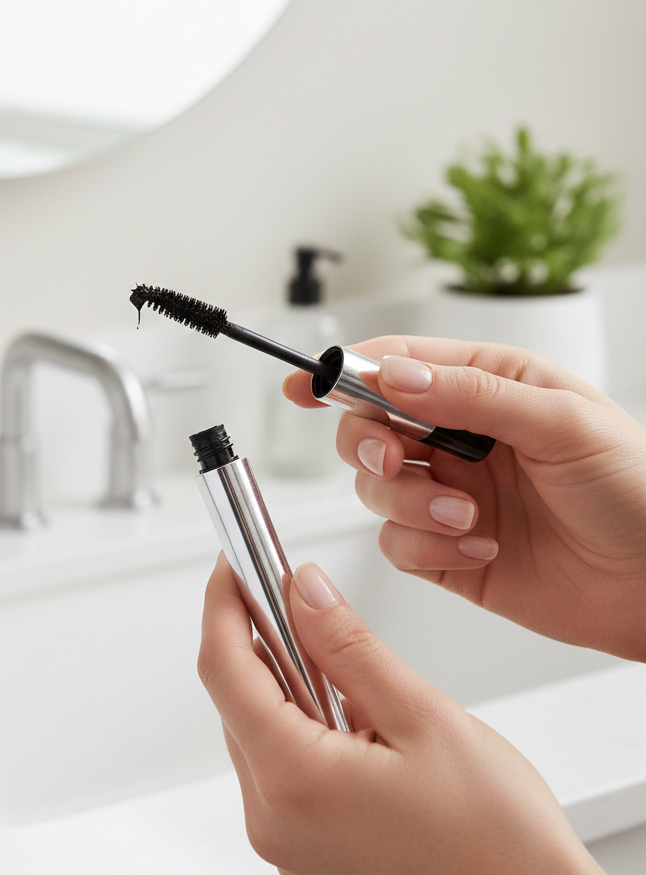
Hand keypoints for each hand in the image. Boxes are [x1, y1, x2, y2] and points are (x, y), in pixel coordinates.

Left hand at [198, 553, 601, 874]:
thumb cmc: (499, 841)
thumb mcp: (425, 717)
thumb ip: (351, 646)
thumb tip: (303, 589)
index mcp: (296, 780)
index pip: (223, 668)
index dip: (223, 603)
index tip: (233, 562)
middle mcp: (274, 817)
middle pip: (235, 696)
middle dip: (256, 634)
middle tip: (290, 588)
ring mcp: (285, 837)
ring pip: (256, 725)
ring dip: (283, 678)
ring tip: (336, 655)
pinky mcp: (303, 845)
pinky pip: (279, 762)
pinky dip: (300, 720)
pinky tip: (347, 708)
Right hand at [284, 336, 645, 660]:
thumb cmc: (637, 491)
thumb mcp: (563, 423)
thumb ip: (472, 395)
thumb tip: (395, 376)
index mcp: (486, 386)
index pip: (395, 365)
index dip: (341, 371)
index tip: (302, 383)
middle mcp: (459, 438)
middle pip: (367, 427)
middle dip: (369, 444)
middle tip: (395, 460)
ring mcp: (449, 494)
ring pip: (375, 489)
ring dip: (410, 504)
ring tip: (466, 517)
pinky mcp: (447, 550)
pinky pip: (397, 544)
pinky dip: (426, 548)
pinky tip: (477, 547)